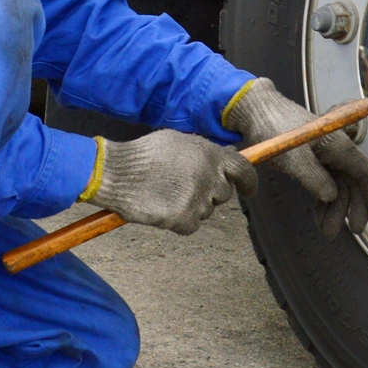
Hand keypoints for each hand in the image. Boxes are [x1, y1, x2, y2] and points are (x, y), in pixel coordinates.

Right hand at [90, 131, 256, 235]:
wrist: (118, 172)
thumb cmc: (144, 155)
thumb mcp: (178, 142)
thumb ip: (202, 152)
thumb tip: (219, 160)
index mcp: (209, 153)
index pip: (243, 170)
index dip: (248, 182)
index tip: (249, 190)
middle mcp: (209, 175)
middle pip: (223, 194)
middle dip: (209, 194)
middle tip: (186, 189)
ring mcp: (198, 198)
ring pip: (206, 211)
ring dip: (192, 207)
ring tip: (167, 194)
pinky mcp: (185, 218)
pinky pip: (191, 226)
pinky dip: (179, 221)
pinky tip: (162, 207)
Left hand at [224, 77, 367, 237]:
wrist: (255, 112)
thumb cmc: (274, 127)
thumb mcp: (292, 155)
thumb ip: (313, 176)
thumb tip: (332, 196)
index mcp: (337, 144)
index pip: (365, 171)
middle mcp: (335, 149)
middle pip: (353, 182)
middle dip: (354, 207)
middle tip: (354, 229)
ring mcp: (323, 155)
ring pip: (338, 186)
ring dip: (336, 208)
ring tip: (327, 230)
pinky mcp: (311, 160)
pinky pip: (324, 183)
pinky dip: (323, 201)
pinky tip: (319, 216)